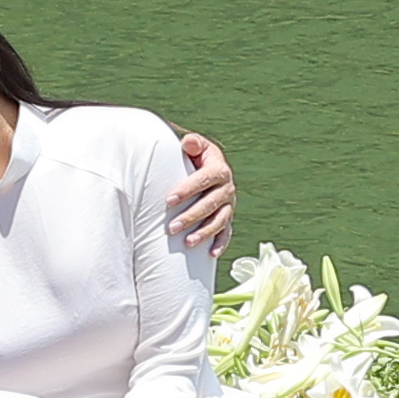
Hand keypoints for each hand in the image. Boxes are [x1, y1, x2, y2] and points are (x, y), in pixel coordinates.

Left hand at [168, 131, 237, 252]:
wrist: (210, 170)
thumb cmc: (196, 159)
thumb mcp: (197, 147)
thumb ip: (193, 144)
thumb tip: (187, 143)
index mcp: (219, 169)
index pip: (204, 179)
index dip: (187, 190)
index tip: (169, 200)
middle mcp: (227, 188)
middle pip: (211, 203)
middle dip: (191, 216)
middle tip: (172, 227)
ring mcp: (229, 205)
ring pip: (219, 220)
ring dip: (204, 232)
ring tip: (187, 243)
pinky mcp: (228, 218)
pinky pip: (227, 232)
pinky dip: (220, 243)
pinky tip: (211, 254)